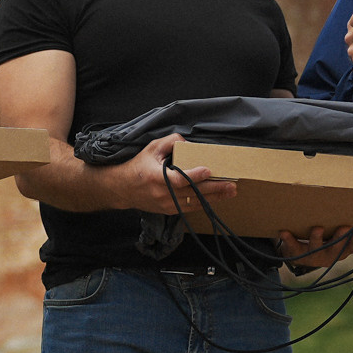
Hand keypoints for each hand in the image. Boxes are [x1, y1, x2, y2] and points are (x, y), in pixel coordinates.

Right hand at [117, 133, 235, 214]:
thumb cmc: (137, 167)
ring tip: (230, 192)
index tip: (208, 170)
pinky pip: (189, 207)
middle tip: (231, 185)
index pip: (179, 179)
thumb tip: (188, 143)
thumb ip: (170, 142)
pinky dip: (204, 202)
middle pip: (192, 192)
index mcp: (156, 177)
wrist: (122, 189)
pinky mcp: (169, 210)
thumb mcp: (151, 148)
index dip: (194, 175)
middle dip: (214, 188)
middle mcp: (163, 194)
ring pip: (194, 202)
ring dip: (214, 197)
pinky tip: (217, 198)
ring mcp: (166, 204)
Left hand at [278, 225, 352, 271]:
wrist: (298, 257)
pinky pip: (293, 247)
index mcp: (338, 253)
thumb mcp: (333, 239)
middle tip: (345, 228)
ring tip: (317, 228)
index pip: (350, 248)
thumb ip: (342, 229)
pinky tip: (284, 232)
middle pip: (335, 250)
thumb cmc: (321, 242)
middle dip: (341, 239)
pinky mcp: (296, 254)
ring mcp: (311, 256)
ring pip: (315, 248)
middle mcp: (326, 257)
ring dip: (317, 239)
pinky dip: (288, 240)